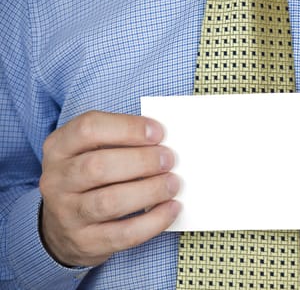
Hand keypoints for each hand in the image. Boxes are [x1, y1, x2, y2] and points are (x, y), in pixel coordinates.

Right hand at [39, 111, 180, 266]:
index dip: (127, 128)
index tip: (157, 132)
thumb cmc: (88, 179)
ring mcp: (67, 214)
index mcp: (59, 148)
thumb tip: (162, 143)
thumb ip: (121, 142)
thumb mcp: (91, 152)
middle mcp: (57, 180)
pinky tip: (171, 208)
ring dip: (149, 190)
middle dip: (141, 160)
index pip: (88, 128)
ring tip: (173, 183)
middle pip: (98, 166)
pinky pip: (124, 233)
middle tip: (169, 159)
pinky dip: (153, 221)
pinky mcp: (85, 242)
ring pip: (110, 202)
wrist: (62, 228)